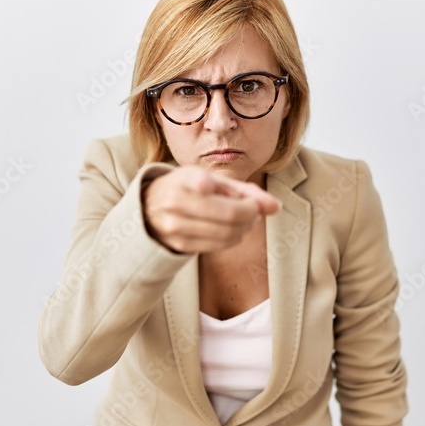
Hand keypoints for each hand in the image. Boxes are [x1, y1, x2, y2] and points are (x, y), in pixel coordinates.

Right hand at [141, 165, 281, 253]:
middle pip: (229, 216)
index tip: (221, 191)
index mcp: (183, 180)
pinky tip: (233, 229)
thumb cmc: (187, 188)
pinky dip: (233, 238)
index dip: (214, 189)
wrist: (148, 207)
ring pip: (227, 234)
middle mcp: (176, 203)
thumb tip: (276, 207)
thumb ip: (245, 191)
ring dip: (246, 228)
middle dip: (251, 214)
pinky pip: (218, 246)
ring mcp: (176, 227)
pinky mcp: (179, 245)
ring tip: (246, 218)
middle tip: (255, 209)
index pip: (201, 184)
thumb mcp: (212, 180)